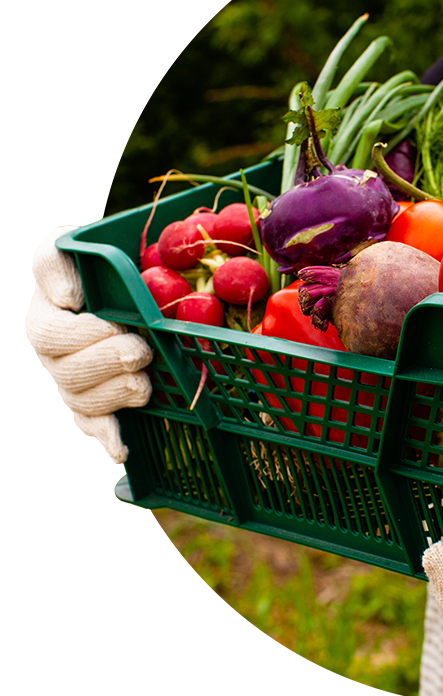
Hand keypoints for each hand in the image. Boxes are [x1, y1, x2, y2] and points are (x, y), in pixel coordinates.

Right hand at [27, 226, 152, 461]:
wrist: (110, 286)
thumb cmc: (87, 265)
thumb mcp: (63, 248)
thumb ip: (54, 262)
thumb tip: (66, 297)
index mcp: (46, 322)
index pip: (53, 336)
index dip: (85, 336)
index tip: (116, 326)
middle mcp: (56, 359)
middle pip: (70, 375)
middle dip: (108, 364)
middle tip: (139, 351)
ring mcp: (75, 385)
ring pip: (86, 403)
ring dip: (117, 395)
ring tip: (143, 382)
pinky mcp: (97, 404)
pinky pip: (96, 427)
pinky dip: (109, 437)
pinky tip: (122, 448)